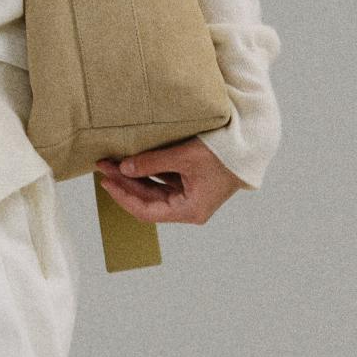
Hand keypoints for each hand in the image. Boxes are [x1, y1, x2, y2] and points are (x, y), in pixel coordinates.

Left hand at [93, 136, 246, 227]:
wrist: (252, 144)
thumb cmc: (224, 153)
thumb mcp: (185, 157)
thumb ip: (153, 163)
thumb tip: (124, 168)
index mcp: (190, 210)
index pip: (146, 211)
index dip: (123, 197)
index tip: (107, 182)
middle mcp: (189, 207)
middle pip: (148, 200)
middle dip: (125, 183)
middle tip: (104, 166)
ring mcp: (190, 196)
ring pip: (154, 190)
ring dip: (134, 177)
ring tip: (113, 162)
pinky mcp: (192, 183)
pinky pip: (164, 180)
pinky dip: (149, 171)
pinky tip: (133, 161)